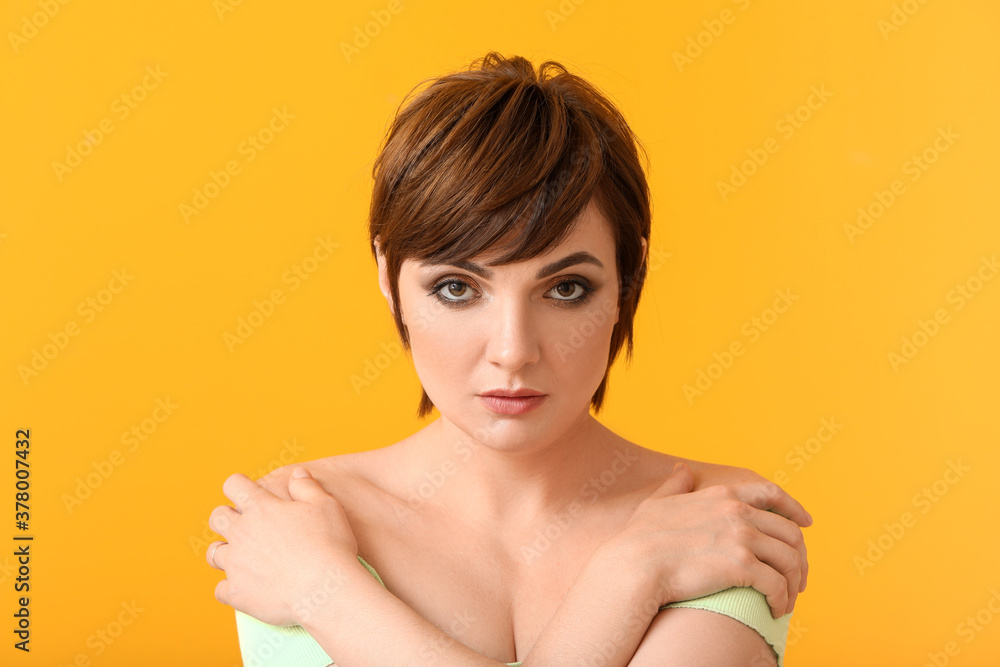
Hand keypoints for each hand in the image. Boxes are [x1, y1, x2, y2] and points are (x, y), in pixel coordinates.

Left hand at [206, 466, 358, 625]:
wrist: (325, 590)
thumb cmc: (329, 544)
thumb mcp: (326, 505)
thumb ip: (307, 486)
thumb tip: (297, 473)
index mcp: (260, 508)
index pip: (234, 485)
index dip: (239, 486)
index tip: (249, 493)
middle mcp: (241, 533)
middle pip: (217, 518)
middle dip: (226, 518)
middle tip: (245, 525)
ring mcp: (235, 564)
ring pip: (213, 553)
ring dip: (226, 552)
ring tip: (243, 557)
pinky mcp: (237, 593)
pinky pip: (221, 589)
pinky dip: (231, 587)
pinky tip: (246, 587)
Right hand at [607, 462, 810, 619]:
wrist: (635, 565)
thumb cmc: (640, 537)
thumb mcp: (658, 502)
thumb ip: (676, 484)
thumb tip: (683, 470)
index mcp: (723, 495)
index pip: (772, 494)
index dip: (794, 508)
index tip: (806, 523)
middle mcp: (738, 512)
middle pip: (790, 532)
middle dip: (800, 557)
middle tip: (798, 577)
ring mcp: (741, 538)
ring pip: (790, 560)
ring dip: (794, 583)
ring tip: (788, 598)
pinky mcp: (742, 567)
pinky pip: (777, 585)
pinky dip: (783, 599)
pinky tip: (777, 609)